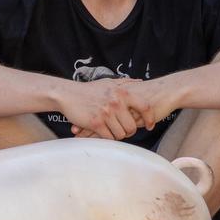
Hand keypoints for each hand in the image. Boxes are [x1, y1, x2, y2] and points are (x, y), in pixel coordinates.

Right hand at [62, 77, 176, 139]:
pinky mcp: (96, 123)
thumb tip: (140, 82)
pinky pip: (109, 137)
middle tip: (124, 130)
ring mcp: (106, 113)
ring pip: (121, 134)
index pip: (145, 107)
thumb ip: (126, 83)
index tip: (151, 125)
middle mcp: (116, 102)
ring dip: (117, 135)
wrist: (68, 95)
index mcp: (122, 93)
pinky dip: (107, 137)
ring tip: (111, 129)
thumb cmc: (90, 90)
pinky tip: (103, 132)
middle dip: (129, 131)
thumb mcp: (109, 83)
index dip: (150, 118)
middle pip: (132, 127)